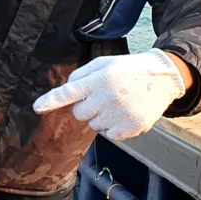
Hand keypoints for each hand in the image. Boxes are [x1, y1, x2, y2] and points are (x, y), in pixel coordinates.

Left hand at [33, 49, 186, 141]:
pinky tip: (124, 114)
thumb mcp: (103, 63)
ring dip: (101, 117)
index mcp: (100, 79)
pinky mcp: (132, 127)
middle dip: (87, 107)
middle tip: (103, 96)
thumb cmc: (127, 70)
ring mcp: (122, 113)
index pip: (70, 92)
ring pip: (94, 126)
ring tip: (117, 103)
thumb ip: (81, 75)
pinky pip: (109, 136)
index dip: (51, 100)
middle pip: (80, 114)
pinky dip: (113, 128)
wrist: (163, 77)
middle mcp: (109, 96)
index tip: (37, 108)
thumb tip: (65, 89)